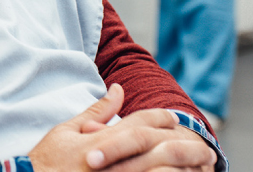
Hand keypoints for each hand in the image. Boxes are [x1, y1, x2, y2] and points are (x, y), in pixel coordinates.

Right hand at [28, 84, 216, 171]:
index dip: (163, 119)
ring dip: (184, 171)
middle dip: (187, 148)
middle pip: (161, 149)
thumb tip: (117, 88)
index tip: (177, 120)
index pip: (142, 123)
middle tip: (207, 152)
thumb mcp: (66, 131)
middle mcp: (115, 161)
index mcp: (103, 140)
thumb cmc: (46, 161)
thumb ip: (96, 112)